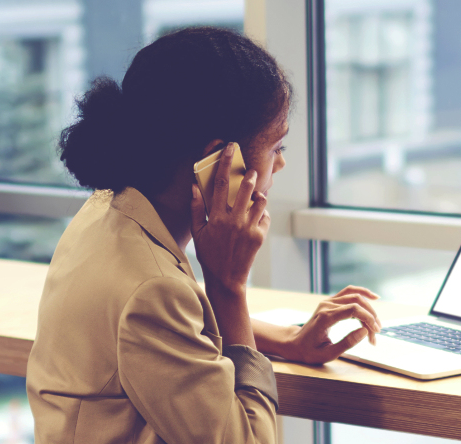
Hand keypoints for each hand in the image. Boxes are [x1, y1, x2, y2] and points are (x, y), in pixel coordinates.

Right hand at [190, 144, 269, 290]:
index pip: (221, 184)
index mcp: (216, 217)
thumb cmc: (209, 254)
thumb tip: (195, 187)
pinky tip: (257, 216)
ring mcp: (248, 228)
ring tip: (257, 195)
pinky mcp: (259, 237)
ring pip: (260, 202)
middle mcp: (233, 221)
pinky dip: (263, 213)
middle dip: (250, 176)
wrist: (226, 278)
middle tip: (252, 171)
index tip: (230, 149)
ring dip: (259, 195)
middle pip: (245, 189)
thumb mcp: (197, 232)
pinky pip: (265, 217)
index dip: (226, 164)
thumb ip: (196, 208)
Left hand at [271, 286, 383, 363]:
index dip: (368, 318)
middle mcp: (326, 305)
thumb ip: (346, 343)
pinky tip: (374, 297)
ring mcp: (328, 301)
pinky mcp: (330, 302)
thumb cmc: (310, 352)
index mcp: (325, 317)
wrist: (295, 344)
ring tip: (377, 323)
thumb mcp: (327, 354)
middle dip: (371, 317)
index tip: (375, 332)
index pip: (353, 310)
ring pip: (355, 296)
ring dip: (369, 308)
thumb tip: (364, 331)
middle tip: (376, 334)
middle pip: (356, 302)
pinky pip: (349, 293)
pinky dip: (362, 294)